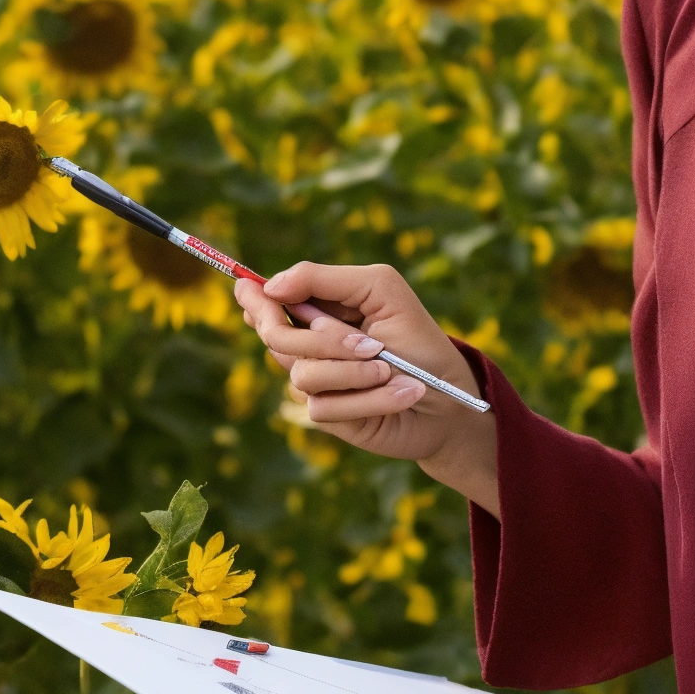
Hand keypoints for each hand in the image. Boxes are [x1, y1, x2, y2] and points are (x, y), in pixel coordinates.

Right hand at [235, 262, 499, 514]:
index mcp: (321, 308)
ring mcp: (316, 380)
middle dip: (325, 338)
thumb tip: (271, 285)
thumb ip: (324, 279)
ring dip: (356, 372)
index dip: (253, 296)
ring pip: (302, 373)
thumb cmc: (420, 341)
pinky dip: (371, 398)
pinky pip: (323, 406)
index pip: (270, 298)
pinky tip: (401, 393)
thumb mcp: (380, 290)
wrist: (448, 399)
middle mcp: (310, 343)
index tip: (246, 289)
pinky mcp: (327, 414)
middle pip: (276, 334)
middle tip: (369, 344)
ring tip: (393, 370)